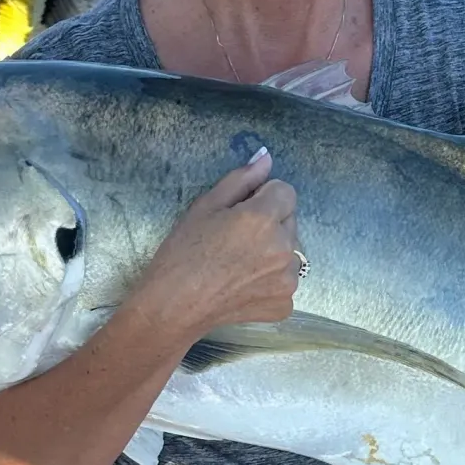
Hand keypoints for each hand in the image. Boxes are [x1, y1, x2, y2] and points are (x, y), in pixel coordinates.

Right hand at [137, 146, 301, 335]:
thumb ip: (242, 179)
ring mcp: (288, 279)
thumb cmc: (182, 252)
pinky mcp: (285, 303)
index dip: (263, 197)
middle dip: (270, 223)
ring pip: (290, 251)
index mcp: (263, 219)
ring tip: (239, 264)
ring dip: (273, 251)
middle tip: (235, 240)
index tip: (241, 212)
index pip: (286, 191)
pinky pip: (285, 279)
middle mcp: (284, 248)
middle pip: (290, 220)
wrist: (173, 307)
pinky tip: (243, 284)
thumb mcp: (205, 206)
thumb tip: (266, 157)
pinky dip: (270, 280)